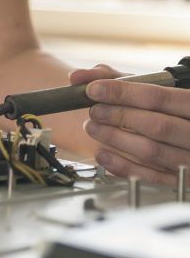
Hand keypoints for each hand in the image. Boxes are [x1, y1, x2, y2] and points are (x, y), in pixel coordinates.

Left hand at [69, 64, 189, 183]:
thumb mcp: (151, 88)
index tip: (93, 90)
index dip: (121, 93)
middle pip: (155, 125)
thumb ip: (117, 78)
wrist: (188, 132)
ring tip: (93, 128)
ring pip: (152, 152)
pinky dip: (123, 167)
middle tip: (93, 111)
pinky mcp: (182, 180)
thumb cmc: (169, 108)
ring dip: (116, 140)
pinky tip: (103, 155)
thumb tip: (78, 77)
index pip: (156, 97)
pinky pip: (152, 177)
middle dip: (118, 117)